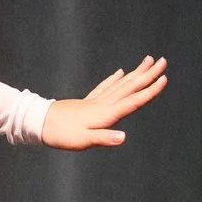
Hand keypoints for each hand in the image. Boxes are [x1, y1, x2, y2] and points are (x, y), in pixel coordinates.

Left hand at [40, 56, 165, 148]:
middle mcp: (103, 104)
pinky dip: (115, 79)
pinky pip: (106, 87)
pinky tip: (120, 72)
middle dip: (148, 74)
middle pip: (130, 86)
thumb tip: (123, 137)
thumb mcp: (82, 140)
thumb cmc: (60, 134)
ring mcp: (95, 101)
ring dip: (135, 73)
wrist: (37, 123)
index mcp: (106, 113)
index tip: (164, 78)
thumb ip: (103, 138)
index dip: (150, 91)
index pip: (133, 100)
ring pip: (121, 84)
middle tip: (163, 61)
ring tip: (147, 61)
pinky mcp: (87, 102)